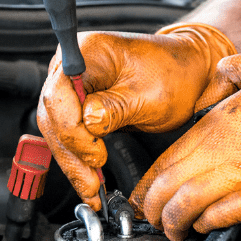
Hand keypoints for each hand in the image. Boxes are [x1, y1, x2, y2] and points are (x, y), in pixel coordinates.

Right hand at [37, 23, 235, 209]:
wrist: (187, 73)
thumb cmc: (174, 74)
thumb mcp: (150, 94)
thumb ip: (115, 108)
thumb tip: (88, 123)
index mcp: (87, 51)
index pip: (59, 94)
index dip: (72, 129)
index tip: (95, 154)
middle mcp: (72, 66)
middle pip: (53, 116)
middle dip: (71, 153)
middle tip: (91, 183)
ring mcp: (73, 87)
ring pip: (57, 131)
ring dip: (72, 162)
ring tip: (90, 189)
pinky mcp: (78, 106)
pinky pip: (69, 135)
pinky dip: (78, 159)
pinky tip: (88, 179)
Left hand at [129, 50, 240, 240]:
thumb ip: (231, 70)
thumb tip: (215, 75)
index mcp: (220, 122)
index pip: (166, 158)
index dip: (148, 182)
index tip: (142, 194)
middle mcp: (227, 152)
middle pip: (170, 187)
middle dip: (152, 208)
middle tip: (149, 218)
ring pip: (190, 207)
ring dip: (174, 222)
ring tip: (171, 230)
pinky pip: (226, 217)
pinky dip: (208, 224)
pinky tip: (204, 226)